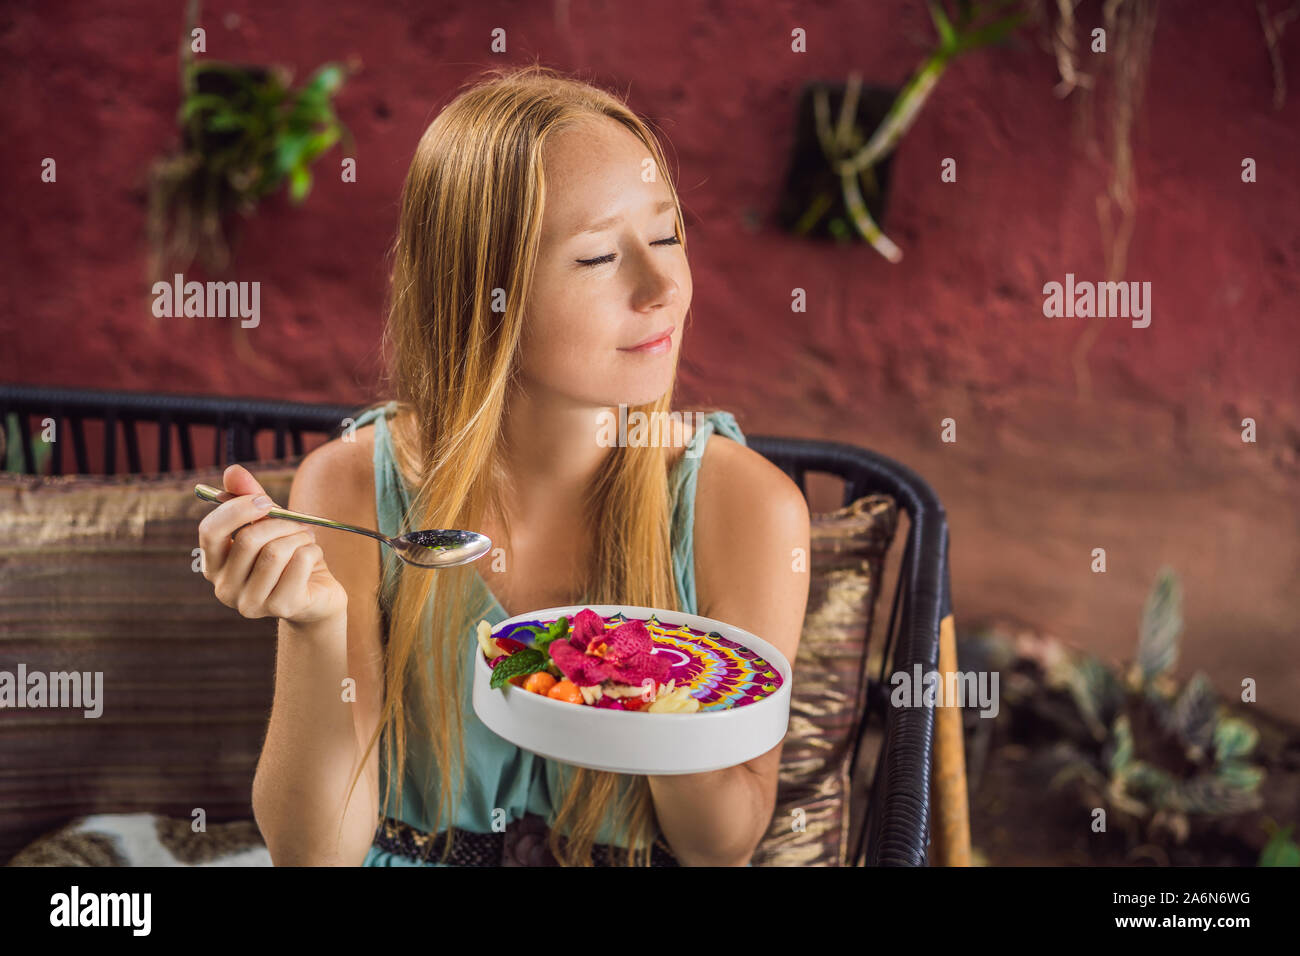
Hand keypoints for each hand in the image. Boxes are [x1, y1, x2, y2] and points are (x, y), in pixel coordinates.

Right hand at [197, 464, 346, 625]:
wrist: (317, 594)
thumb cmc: (288, 556)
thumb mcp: (268, 524)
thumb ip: (249, 497)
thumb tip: (233, 470)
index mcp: (213, 565)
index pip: (209, 531)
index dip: (237, 509)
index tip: (264, 500)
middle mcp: (224, 588)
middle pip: (248, 540)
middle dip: (280, 523)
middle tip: (297, 523)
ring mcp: (251, 603)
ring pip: (276, 552)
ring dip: (299, 537)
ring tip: (305, 541)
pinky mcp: (281, 608)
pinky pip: (300, 563)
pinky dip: (313, 551)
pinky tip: (313, 559)